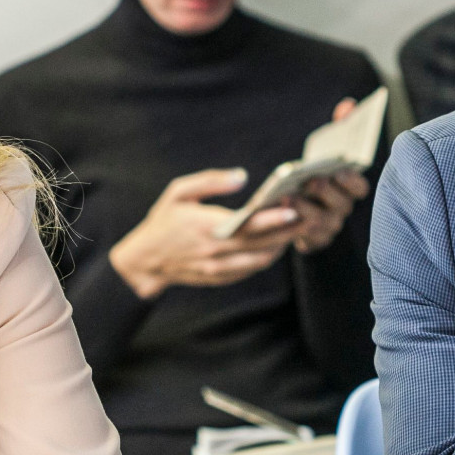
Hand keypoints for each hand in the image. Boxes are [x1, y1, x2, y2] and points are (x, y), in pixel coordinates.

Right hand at [109, 168, 303, 299]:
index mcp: (207, 227)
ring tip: (298, 230)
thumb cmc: (163, 221)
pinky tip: (277, 244)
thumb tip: (242, 176)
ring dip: (281, 246)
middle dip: (288, 232)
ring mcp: (218, 268)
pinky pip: (250, 270)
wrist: (144, 260)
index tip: (293, 209)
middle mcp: (215, 251)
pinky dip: (266, 258)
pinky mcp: (219, 278)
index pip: (247, 225)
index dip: (273, 219)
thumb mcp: (179, 192)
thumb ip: (211, 181)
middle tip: (310, 217)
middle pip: (261, 244)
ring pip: (259, 260)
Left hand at [286, 98, 369, 253]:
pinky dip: (295, 228)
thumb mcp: (323, 150)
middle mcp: (342, 209)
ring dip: (307, 209)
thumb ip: (339, 128)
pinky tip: (282, 214)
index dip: (353, 181)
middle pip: (341, 204)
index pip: (361, 188)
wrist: (294, 206)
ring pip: (323, 222)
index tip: (340, 171)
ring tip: (289, 198)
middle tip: (311, 181)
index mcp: (349, 188)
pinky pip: (308, 239)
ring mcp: (329, 227)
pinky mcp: (312, 241)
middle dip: (327, 192)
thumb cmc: (312, 172)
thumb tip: (348, 106)